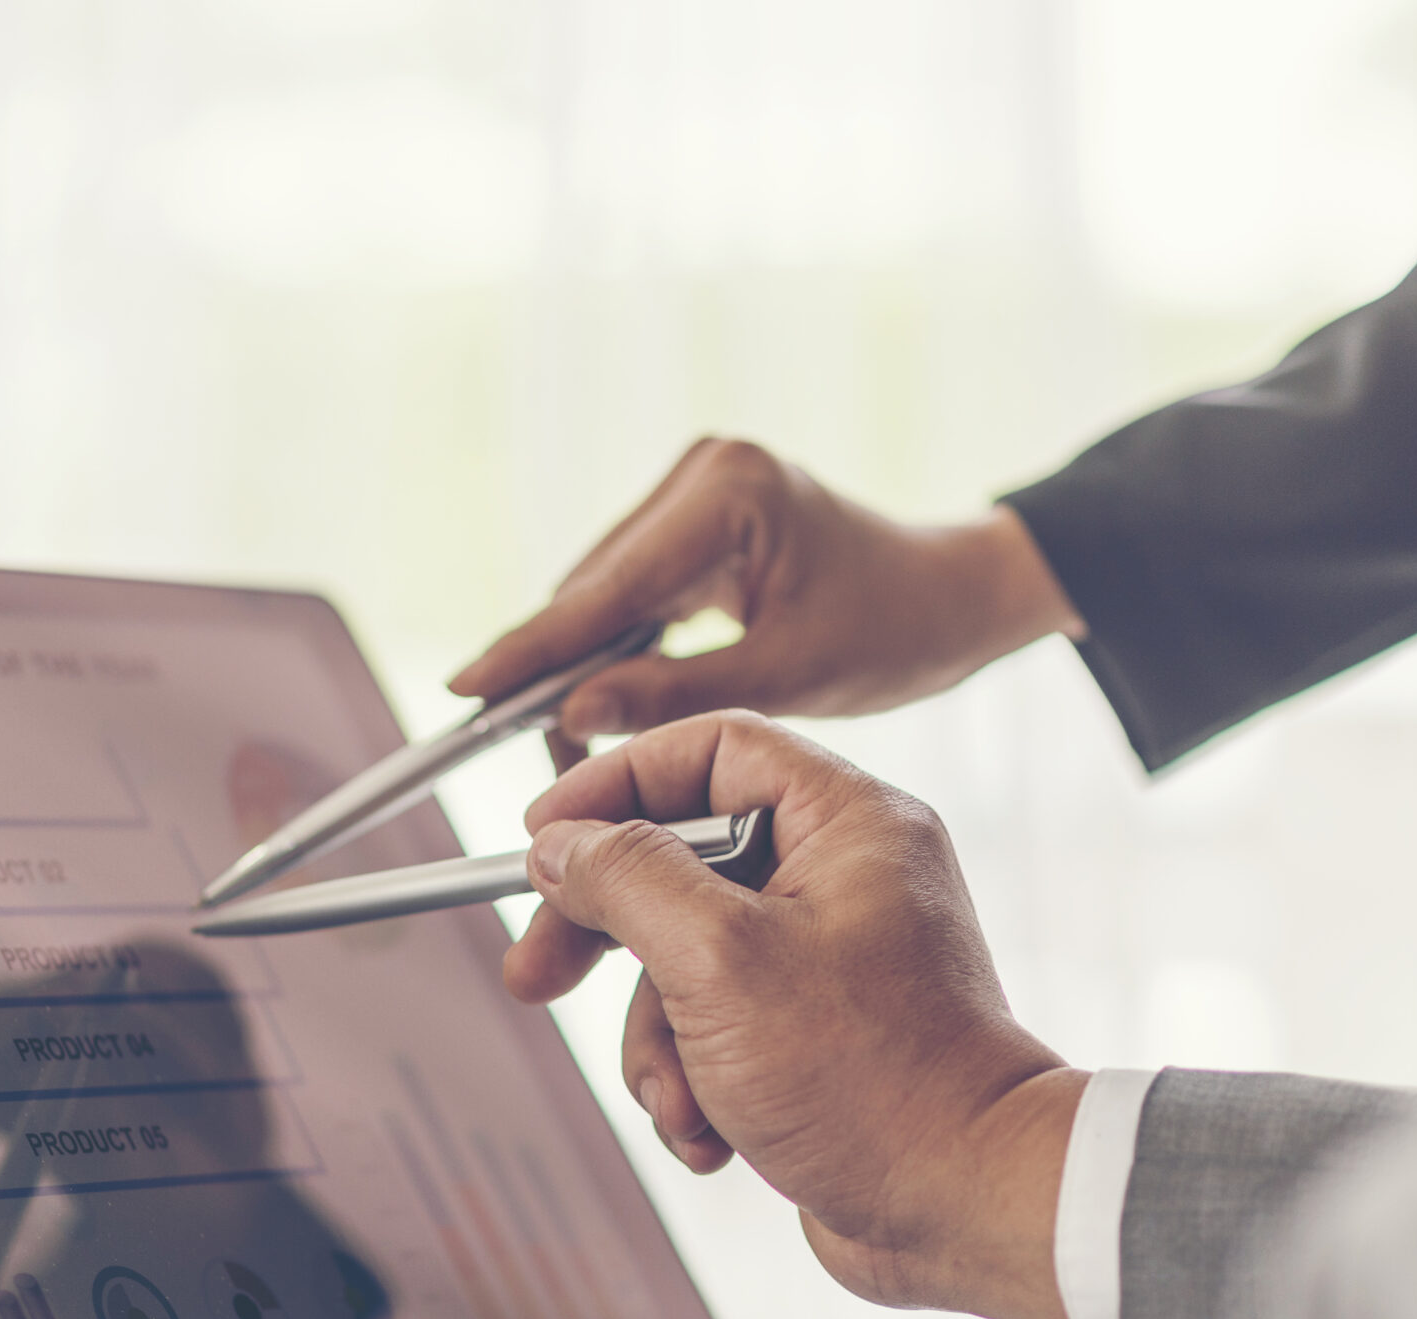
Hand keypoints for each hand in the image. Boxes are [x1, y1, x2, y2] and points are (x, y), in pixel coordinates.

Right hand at [449, 439, 1082, 749]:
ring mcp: (698, 486)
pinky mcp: (696, 513)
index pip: (608, 587)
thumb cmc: (896, 631)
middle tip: (514, 749)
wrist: (950, 595)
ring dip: (581, 662)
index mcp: (730, 492)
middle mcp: (705, 471)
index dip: (533, 647)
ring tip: (559, 742)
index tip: (465, 690)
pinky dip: (615, 645)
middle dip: (556, 668)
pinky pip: (634, 588)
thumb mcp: (789, 675)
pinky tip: (594, 700)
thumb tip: (573, 714)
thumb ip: (675, 693)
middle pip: (596, 585)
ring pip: (606, 591)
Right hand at [508, 711, 1088, 1318]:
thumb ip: (627, 881)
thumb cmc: (871, 1078)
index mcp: (846, 822)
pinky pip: (717, 1031)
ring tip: (683, 1101)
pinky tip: (712, 1136)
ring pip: (685, 964)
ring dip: (658, 1043)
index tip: (539, 836)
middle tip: (535, 976)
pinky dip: (697, 1084)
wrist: (964, 1206)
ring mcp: (832, 958)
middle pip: (679, 863)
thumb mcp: (718, 960)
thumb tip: (561, 843)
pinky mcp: (817, 1034)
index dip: (612, 784)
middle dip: (604, 935)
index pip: (708, 751)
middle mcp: (844, 876)